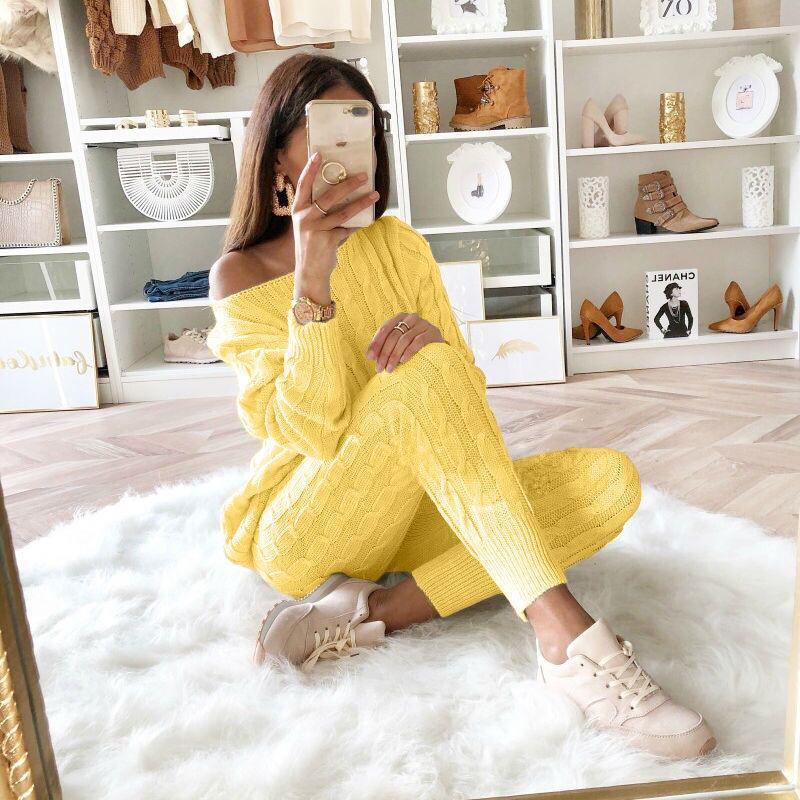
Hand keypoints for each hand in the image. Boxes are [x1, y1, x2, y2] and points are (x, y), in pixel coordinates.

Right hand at [291, 151, 379, 283]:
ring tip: (374, 195)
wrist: (309, 273)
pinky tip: (368, 220)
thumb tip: (344, 198)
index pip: (303, 185)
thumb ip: (322, 214)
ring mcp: (316, 229)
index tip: (319, 155)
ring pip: (343, 212)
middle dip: (348, 184)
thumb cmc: (311, 248)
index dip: (310, 169)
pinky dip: (358, 225)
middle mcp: (305, 218)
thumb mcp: (310, 227)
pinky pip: (348, 229)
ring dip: (361, 202)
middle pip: (329, 196)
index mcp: (298, 211)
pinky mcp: (328, 240)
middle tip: (363, 176)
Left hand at [366, 313, 445, 372]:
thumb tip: (370, 356)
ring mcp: (423, 324)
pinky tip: (403, 361)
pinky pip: (418, 341)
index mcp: (400, 317)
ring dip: (394, 355)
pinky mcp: (433, 332)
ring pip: (404, 339)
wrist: (438, 348)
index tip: (370, 357)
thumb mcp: (398, 343)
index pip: (384, 329)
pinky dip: (409, 351)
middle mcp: (411, 318)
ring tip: (390, 368)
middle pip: (393, 335)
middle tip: (379, 368)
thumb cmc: (414, 346)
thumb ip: (385, 346)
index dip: (376, 343)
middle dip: (384, 353)